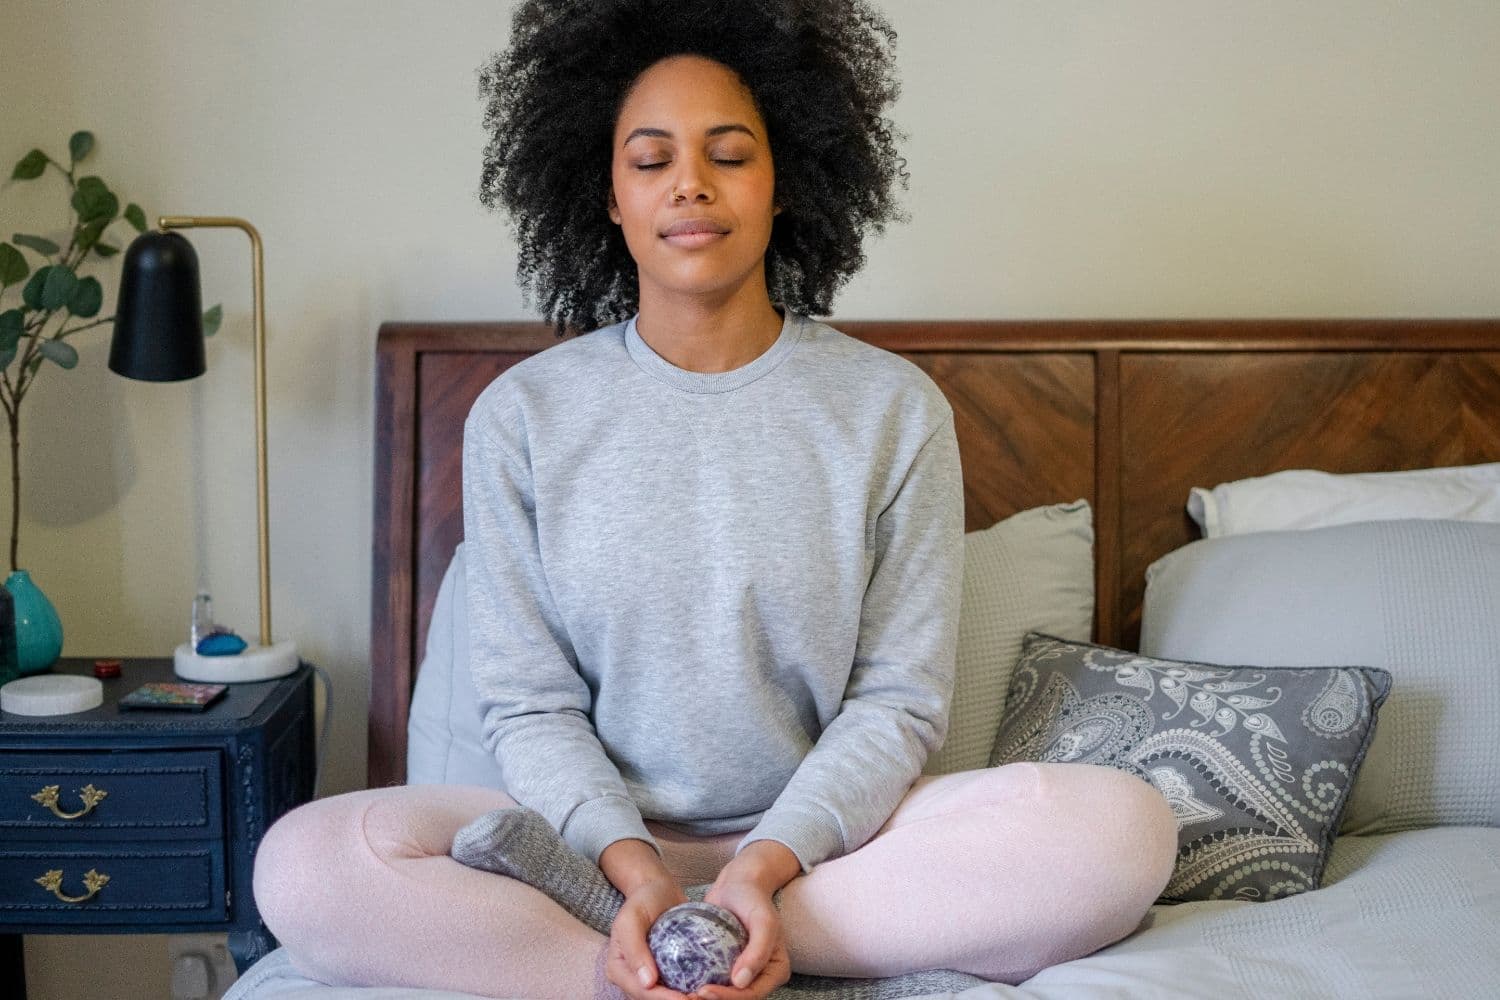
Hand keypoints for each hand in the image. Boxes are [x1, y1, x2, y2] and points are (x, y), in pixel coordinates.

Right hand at [606, 875, 694, 999]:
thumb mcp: (632, 918)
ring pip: (662, 997)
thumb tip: (647, 982)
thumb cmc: (642, 901)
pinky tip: (704, 988)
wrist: (656, 890)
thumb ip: (634, 948)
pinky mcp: (662, 973)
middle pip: (651, 999)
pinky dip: (687, 990)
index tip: (686, 999)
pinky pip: (673, 987)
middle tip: (701, 997)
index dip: (662, 999)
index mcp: (617, 968)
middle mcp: (630, 977)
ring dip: (682, 999)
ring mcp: (646, 977)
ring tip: (704, 995)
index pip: (641, 991)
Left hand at [692, 873, 791, 999]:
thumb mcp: (763, 920)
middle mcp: (761, 976)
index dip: (728, 998)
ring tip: (684, 995)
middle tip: (688, 997)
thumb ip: (758, 950)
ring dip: (705, 999)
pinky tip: (682, 985)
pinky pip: (715, 982)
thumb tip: (741, 983)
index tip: (703, 991)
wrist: (738, 884)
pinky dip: (699, 985)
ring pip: (726, 995)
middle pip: (738, 999)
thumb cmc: (753, 898)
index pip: (752, 994)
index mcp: (776, 970)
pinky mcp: (727, 966)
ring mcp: (744, 972)